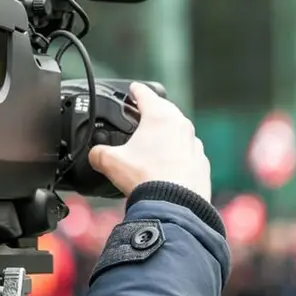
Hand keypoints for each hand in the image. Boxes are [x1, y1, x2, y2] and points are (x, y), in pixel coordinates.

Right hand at [88, 82, 211, 200]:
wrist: (174, 206)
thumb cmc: (146, 178)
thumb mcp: (110, 162)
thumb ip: (98, 153)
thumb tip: (94, 155)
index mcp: (160, 116)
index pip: (145, 94)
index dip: (136, 90)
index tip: (133, 88)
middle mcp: (181, 125)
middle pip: (165, 111)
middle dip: (153, 112)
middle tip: (141, 117)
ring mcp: (194, 145)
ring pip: (179, 132)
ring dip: (167, 136)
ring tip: (152, 147)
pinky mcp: (201, 164)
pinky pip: (187, 154)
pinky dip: (178, 156)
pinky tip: (167, 169)